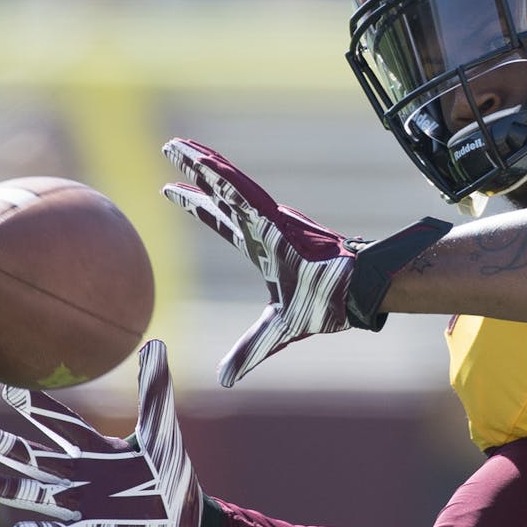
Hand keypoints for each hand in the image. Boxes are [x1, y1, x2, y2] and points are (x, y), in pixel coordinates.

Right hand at [0, 340, 206, 526]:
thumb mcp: (163, 429)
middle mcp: (83, 476)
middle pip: (39, 459)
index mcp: (97, 450)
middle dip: (9, 447)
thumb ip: (155, 391)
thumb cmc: (169, 472)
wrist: (185, 520)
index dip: (39, 408)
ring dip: (12, 490)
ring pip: (40, 495)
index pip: (61, 425)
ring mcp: (84, 506)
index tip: (10, 387)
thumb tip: (154, 344)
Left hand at [162, 137, 449, 386]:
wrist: (355, 293)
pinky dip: (223, 179)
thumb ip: (249, 351)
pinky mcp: (276, 220)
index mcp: (263, 247)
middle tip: (171, 149)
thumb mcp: (276, 333)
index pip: (223, 221)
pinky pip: (243, 195)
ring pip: (228, 186)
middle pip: (221, 195)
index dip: (200, 206)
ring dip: (203, 165)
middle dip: (196, 174)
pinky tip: (204, 163)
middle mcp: (263, 227)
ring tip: (176, 147)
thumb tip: (225, 380)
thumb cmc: (327, 304)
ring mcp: (270, 220)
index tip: (174, 190)